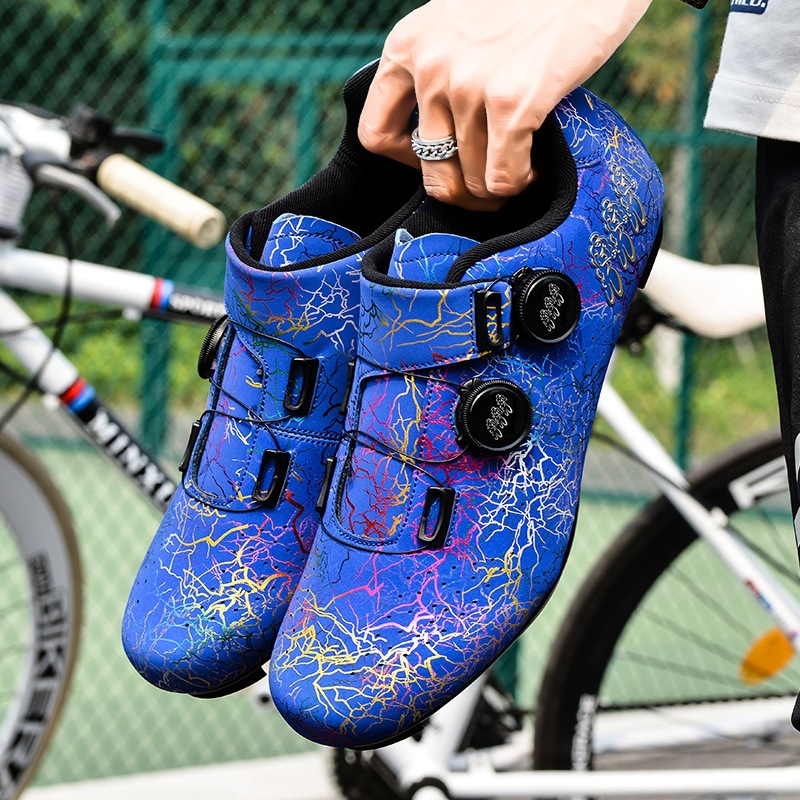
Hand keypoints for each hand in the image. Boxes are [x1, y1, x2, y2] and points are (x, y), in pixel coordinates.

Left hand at [359, 0, 652, 209]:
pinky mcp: (511, 102)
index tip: (443, 157)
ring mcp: (468, 85)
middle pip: (431, 173)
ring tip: (521, 162)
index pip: (376, 136)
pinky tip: (535, 166)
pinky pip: (502, 180)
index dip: (409, 164)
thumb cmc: (530, 3)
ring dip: (499, 187)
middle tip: (490, 181)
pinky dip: (520, 184)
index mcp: (407, 46)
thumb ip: (436, 71)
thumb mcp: (458, 25)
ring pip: (472, 182)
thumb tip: (438, 147)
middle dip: (464, 190)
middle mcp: (430, 66)